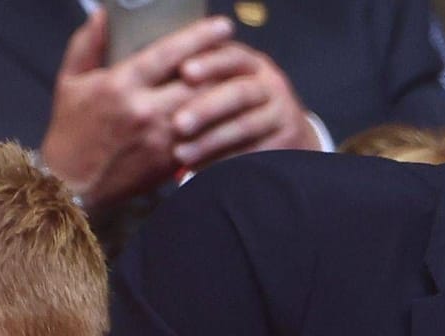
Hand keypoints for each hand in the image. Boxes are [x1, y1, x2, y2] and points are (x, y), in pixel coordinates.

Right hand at [38, 9, 234, 207]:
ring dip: (229, 94)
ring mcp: (161, 138)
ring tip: (246, 79)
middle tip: (244, 52)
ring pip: (208, 111)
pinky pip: (206, 139)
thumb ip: (88, 45)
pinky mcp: (172, 161)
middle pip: (198, 82)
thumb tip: (105, 14)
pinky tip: (237, 113)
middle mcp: (144, 110)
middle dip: (225, 65)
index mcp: (119, 85)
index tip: (223, 26)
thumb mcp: (70, 81)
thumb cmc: (72, 129)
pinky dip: (223, 125)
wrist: (73, 184)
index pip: (167, 54)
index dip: (199, 37)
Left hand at [172, 43, 320, 166]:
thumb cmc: (236, 103)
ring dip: (211, 141)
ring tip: (181, 155)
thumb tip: (157, 74)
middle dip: (206, 108)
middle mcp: (271, 86)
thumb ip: (198, 74)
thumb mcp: (225, 80)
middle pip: (240, 94)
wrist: (285, 131)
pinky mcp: (288, 143)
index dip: (209, 64)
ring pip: (246, 127)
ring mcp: (283, 115)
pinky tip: (202, 170)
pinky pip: (254, 153)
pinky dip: (226, 161)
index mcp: (252, 64)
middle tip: (177, 124)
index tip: (185, 72)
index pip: (232, 57)